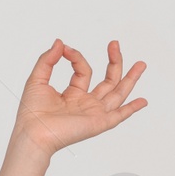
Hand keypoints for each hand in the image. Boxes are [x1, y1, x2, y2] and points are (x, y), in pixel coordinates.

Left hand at [14, 39, 146, 156]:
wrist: (33, 132)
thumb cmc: (32, 112)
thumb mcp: (37, 79)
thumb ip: (47, 60)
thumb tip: (60, 43)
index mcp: (72, 94)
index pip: (83, 71)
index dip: (76, 57)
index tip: (66, 49)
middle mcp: (86, 103)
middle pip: (107, 81)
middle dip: (114, 62)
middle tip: (115, 44)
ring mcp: (94, 113)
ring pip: (117, 94)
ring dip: (130, 79)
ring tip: (140, 65)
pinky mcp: (99, 122)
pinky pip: (119, 115)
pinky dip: (132, 108)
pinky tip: (143, 101)